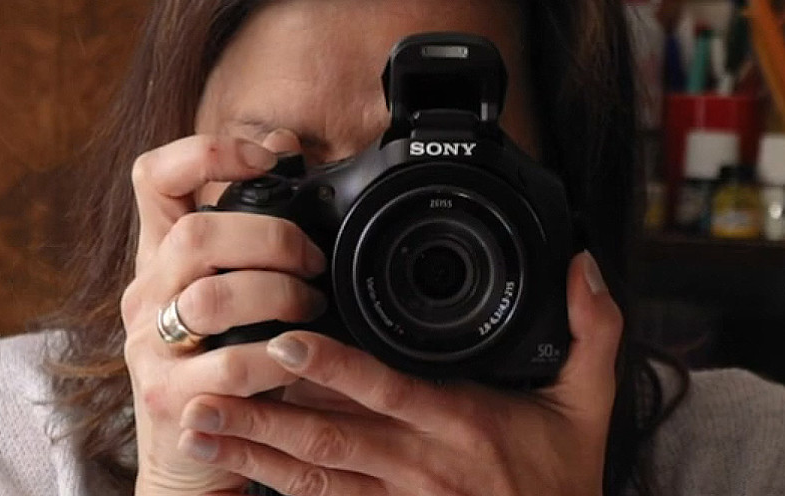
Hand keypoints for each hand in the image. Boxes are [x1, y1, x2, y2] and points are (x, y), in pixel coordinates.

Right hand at [118, 131, 330, 494]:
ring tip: (310, 308)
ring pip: (209, 298)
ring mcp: (148, 347)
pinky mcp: (169, 397)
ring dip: (277, 296)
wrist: (189, 453)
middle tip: (311, 261)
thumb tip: (288, 152)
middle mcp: (145, 294)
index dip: (205, 152)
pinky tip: (296, 357)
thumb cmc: (224, 363)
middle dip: (269, 238)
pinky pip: (228, 366)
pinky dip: (273, 357)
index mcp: (160, 256)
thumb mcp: (232, 291)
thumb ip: (249, 231)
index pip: (153, 177)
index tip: (265, 158)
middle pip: (193, 234)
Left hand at [176, 252, 621, 495]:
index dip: (333, 367)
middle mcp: (422, 468)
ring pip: (314, 479)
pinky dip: (278, 490)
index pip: (388, 390)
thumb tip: (582, 263)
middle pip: (330, 439)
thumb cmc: (566, 479)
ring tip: (194, 430)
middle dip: (263, 418)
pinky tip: (234, 472)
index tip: (282, 340)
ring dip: (252, 455)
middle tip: (201, 395)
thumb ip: (590, 329)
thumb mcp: (591, 403)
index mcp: (463, 425)